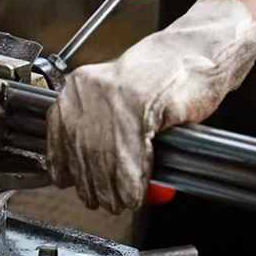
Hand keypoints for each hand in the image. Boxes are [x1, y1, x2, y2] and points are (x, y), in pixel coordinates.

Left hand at [46, 0, 255, 212]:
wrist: (197, 53)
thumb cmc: (162, 78)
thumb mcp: (117, 100)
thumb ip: (96, 128)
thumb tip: (82, 171)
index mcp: (79, 87)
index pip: (58, 135)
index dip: (65, 166)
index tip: (69, 183)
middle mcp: (89, 90)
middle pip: (82, 153)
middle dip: (93, 185)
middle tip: (105, 202)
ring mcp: (113, 96)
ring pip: (104, 159)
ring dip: (114, 190)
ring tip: (122, 201)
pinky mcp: (138, 105)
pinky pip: (129, 157)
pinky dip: (134, 182)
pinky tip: (137, 192)